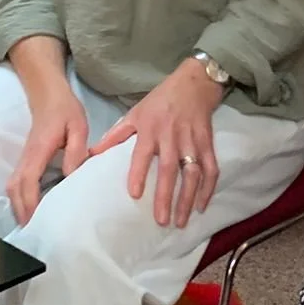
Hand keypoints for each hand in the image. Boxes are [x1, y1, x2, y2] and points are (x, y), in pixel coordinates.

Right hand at [7, 83, 89, 226]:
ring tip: (31, 224)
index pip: (28, 180)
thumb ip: (76, 151)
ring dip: (18, 205)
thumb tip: (71, 177)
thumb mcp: (78, 127)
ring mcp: (24, 157)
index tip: (33, 221)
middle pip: (14, 188)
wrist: (48, 94)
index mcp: (39, 150)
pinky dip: (20, 197)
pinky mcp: (26, 158)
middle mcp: (27, 156)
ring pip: (13, 186)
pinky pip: (17, 181)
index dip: (29, 202)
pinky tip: (31, 206)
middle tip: (32, 231)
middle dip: (20, 210)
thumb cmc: (65, 110)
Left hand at [90, 57, 223, 227]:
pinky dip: (208, 188)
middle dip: (165, 195)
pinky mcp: (208, 143)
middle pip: (169, 168)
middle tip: (161, 220)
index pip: (142, 153)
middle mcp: (171, 136)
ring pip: (192, 172)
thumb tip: (92, 154)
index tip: (134, 194)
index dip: (138, 173)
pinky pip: (211, 168)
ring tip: (180, 221)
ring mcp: (192, 140)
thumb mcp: (135, 113)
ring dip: (187, 198)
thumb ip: (116, 135)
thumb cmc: (160, 101)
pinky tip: (201, 206)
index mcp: (150, 128)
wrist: (194, 83)